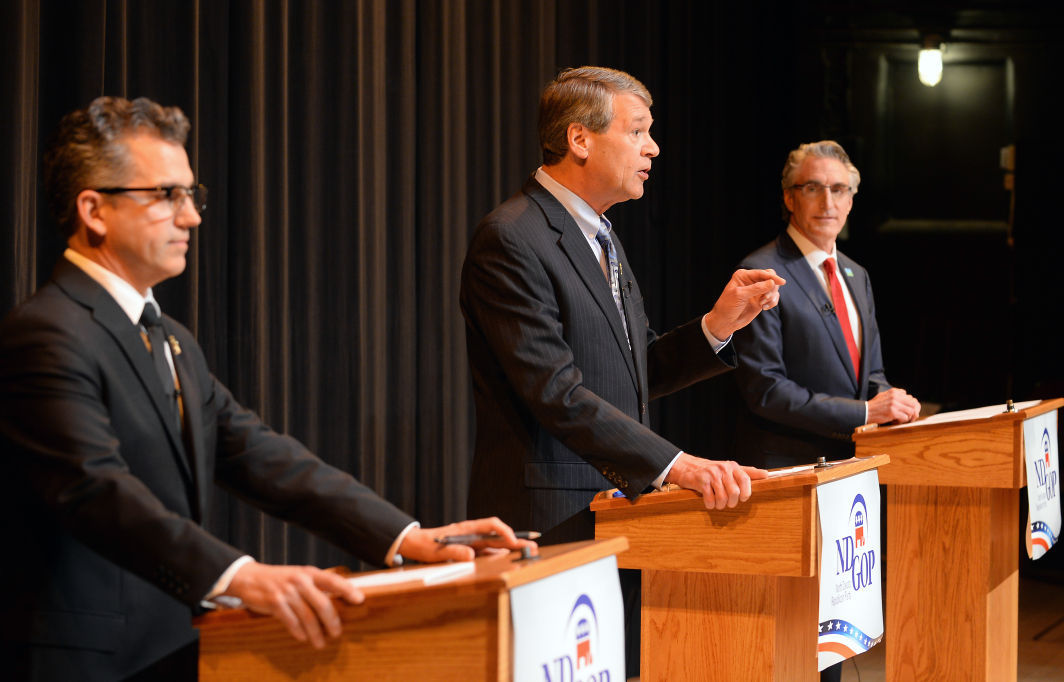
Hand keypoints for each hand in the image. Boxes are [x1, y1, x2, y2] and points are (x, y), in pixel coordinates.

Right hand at [223, 562, 364, 648]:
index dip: (347, 589)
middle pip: (322, 603)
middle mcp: (300, 580)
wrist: (250, 577)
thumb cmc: (280, 579)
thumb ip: (316, 585)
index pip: (333, 580)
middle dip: (332, 621)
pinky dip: (298, 632)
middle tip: (337, 633)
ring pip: (307, 616)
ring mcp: (287, 592)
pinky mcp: (275, 602)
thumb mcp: (300, 576)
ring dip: (315, 633)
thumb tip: (339, 600)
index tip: (360, 600)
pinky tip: (303, 638)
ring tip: (320, 643)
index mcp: (309, 572)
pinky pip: (291, 621)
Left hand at [398, 516, 538, 562]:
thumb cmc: (426, 545)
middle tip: (532, 545)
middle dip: (516, 539)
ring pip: (496, 542)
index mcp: (466, 529)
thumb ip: (454, 552)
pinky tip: (509, 557)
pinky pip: (489, 549)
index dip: (504, 532)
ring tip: (527, 551)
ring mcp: (473, 540)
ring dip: (511, 546)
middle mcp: (472, 532)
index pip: (491, 525)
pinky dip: (500, 552)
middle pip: (498, 534)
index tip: (513, 541)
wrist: (416, 544)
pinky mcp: (471, 548)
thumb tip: (471, 556)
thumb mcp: (437, 550)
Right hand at [664, 453, 768, 510]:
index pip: (746, 479)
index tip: (743, 498)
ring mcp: (712, 475)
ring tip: (718, 504)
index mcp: (732, 467)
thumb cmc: (713, 471)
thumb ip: (748, 472)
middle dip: (732, 502)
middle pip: (735, 492)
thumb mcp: (731, 469)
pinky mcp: (701, 482)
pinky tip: (709, 503)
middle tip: (728, 503)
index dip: (746, 492)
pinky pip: (710, 499)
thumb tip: (766, 475)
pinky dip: (711, 505)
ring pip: (723, 497)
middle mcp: (723, 469)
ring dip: (721, 505)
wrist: (688, 467)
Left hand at [703, 268, 786, 338]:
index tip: (782, 282)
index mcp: (744, 276)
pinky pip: (774, 297)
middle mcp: (751, 281)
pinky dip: (772, 302)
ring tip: (763, 304)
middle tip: (766, 297)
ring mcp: (757, 290)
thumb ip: (756, 288)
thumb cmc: (728, 306)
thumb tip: (772, 282)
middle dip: (772, 287)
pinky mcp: (761, 299)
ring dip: (771, 296)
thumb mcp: (740, 295)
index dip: (772, 277)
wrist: (726, 321)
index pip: (762, 273)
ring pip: (774, 288)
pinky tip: (764, 307)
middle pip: (771, 278)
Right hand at [866, 387, 920, 424]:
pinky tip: (895, 421)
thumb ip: (895, 395)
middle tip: (906, 416)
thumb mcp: (884, 395)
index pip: (909, 397)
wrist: (865, 411)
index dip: (909, 405)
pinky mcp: (893, 412)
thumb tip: (905, 396)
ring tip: (899, 418)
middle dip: (910, 411)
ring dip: (907, 417)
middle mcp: (895, 396)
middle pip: (912, 404)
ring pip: (910, 411)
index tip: (905, 410)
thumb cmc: (874, 405)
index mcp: (894, 391)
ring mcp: (894, 404)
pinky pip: (905, 417)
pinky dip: (902, 421)